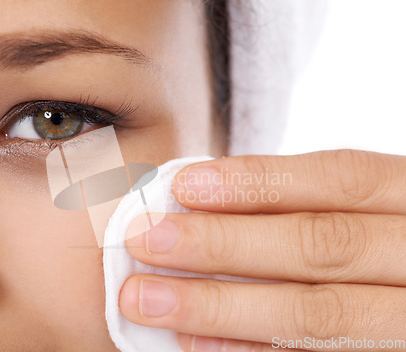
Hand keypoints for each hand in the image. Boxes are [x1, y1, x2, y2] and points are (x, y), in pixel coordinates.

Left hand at [119, 149, 405, 350]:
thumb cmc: (382, 247)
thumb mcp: (370, 213)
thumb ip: (307, 207)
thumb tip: (203, 198)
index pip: (340, 178)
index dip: (259, 180)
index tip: (183, 185)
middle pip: (320, 244)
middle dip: (224, 242)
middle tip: (146, 240)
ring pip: (316, 312)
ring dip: (221, 305)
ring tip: (149, 298)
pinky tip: (196, 343)